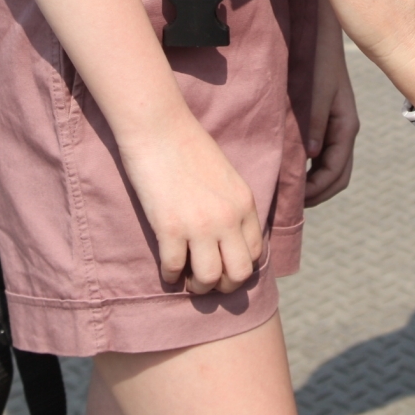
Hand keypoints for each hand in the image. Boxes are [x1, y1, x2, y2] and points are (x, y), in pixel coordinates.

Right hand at [118, 120, 266, 292]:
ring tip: (188, 280)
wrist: (159, 128)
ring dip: (199, 287)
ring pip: (209, 279)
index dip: (239, 266)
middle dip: (224, 285)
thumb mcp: (225, 176)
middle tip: (208, 281)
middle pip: (239, 273)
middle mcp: (227, 218)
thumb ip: (231, 205)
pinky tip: (167, 269)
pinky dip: (171, 275)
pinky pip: (174, 269)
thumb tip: (227, 237)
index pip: (255, 252)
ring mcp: (199, 225)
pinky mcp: (169, 228)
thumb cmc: (188, 146)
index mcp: (244, 203)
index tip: (225, 266)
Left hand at [303, 0, 359, 205]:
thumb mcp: (316, 91)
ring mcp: (336, 123)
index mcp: (346, 126)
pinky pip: (321, 150)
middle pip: (336, 175)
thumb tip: (309, 158)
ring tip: (286, 188)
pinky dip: (309, 164)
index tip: (292, 202)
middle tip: (287, 203)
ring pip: (329, 164)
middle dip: (316, 193)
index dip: (316, 193)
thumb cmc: (317, 59)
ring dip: (312, 181)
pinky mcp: (325, 115)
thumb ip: (314, 123)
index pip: (336, 173)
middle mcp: (344, 128)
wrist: (320, 30)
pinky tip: (289, 164)